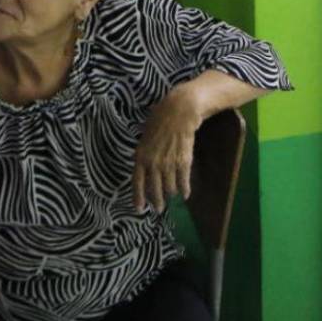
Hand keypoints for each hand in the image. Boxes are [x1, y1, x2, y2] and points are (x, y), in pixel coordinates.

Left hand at [132, 85, 201, 213]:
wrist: (179, 111)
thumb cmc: (160, 118)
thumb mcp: (145, 135)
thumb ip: (144, 152)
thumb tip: (143, 165)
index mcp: (140, 155)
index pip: (137, 182)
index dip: (138, 197)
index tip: (139, 209)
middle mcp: (153, 163)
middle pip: (154, 189)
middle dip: (156, 201)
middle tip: (158, 209)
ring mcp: (169, 164)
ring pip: (169, 188)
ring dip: (171, 194)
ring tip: (171, 198)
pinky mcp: (183, 162)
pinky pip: (183, 181)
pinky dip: (184, 189)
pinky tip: (185, 194)